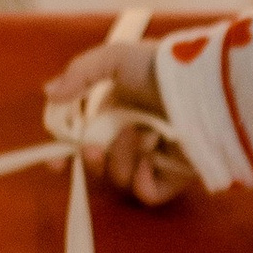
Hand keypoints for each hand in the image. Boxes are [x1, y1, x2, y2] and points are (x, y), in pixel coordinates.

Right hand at [44, 38, 196, 205]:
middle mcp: (134, 134)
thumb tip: (49, 93)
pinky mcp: (176, 176)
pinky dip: (144, 182)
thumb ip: (79, 74)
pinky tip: (152, 160)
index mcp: (118, 109)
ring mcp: (155, 157)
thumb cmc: (160, 66)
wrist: (204, 85)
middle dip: (92, 160)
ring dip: (123, 159)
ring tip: (142, 136)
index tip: (56, 162)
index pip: (85, 137)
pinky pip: (149, 194)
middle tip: (95, 149)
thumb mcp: (115, 58)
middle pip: (100, 163)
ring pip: (121, 177)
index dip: (67, 152)